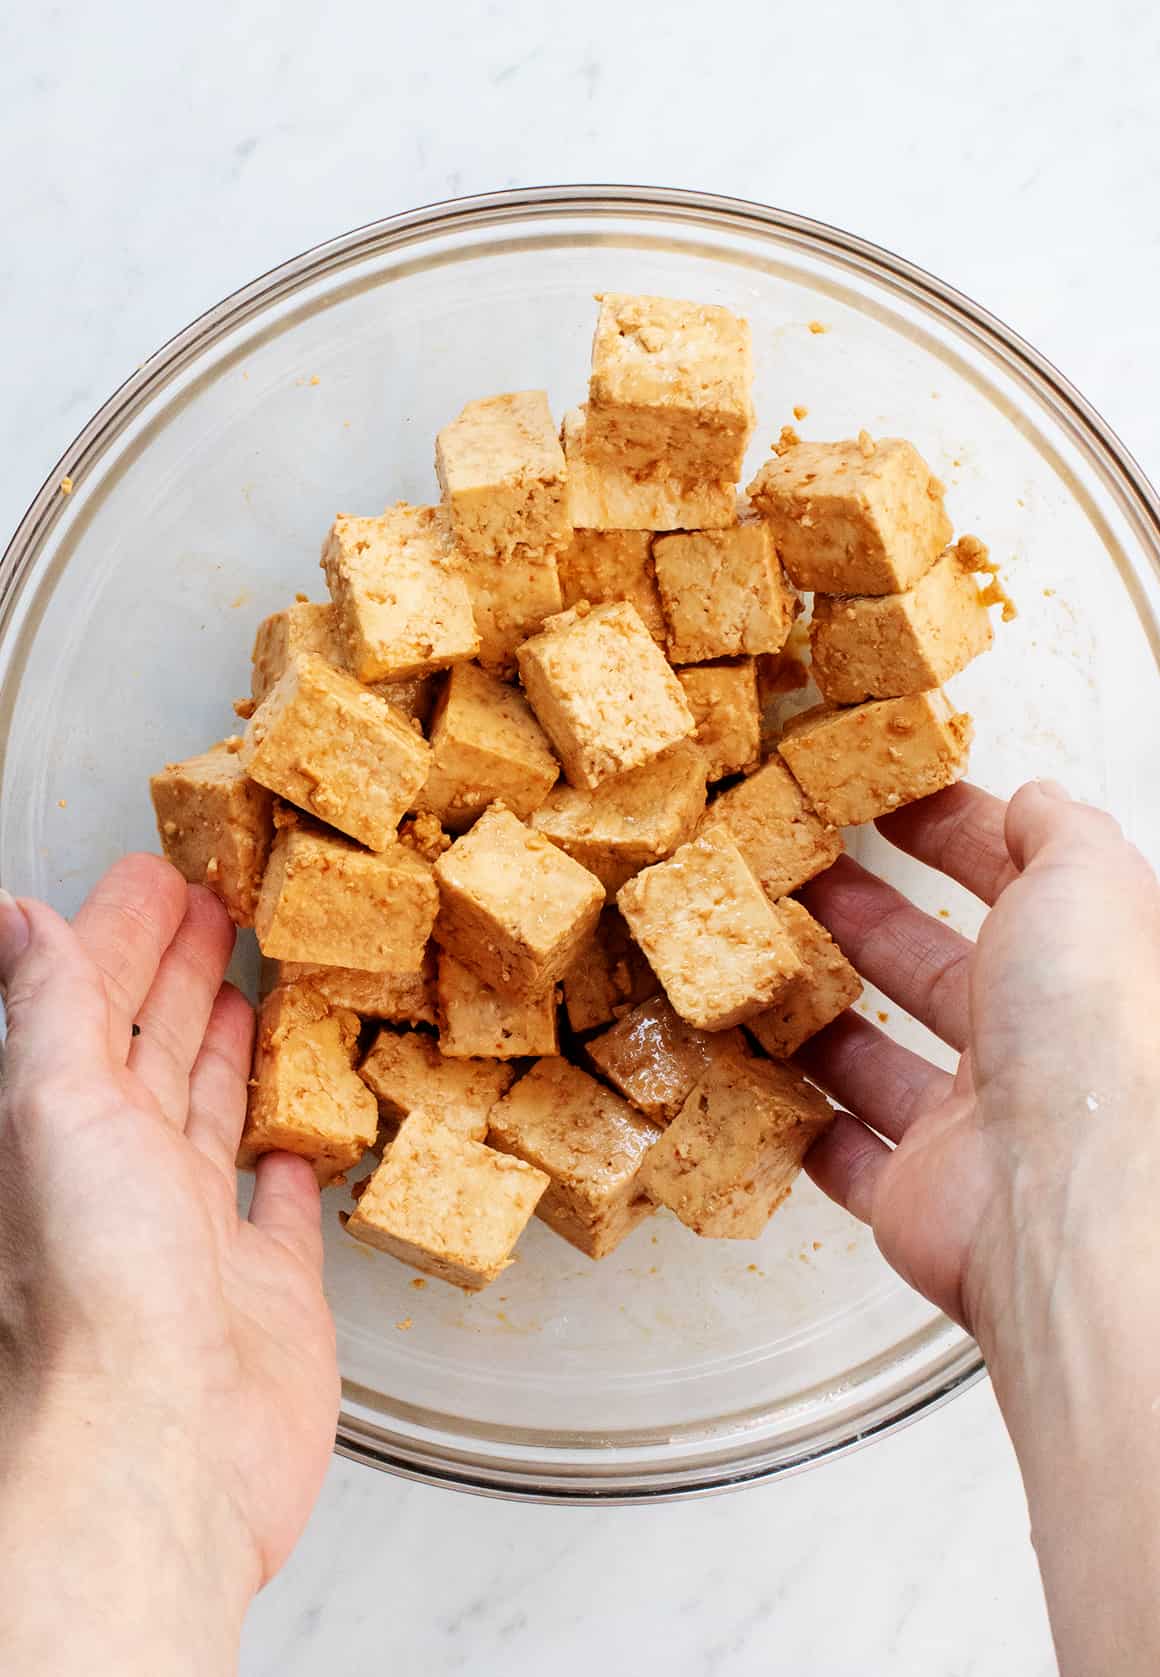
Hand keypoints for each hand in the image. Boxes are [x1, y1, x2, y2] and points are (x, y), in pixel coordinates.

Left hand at [0, 857, 337, 1671]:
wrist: (155, 1455)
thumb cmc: (93, 1296)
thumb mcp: (52, 1113)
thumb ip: (49, 1012)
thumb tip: (15, 919)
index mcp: (68, 1130)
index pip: (95, 1004)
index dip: (123, 933)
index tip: (159, 875)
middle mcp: (123, 1178)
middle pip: (155, 1048)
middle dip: (183, 972)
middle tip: (222, 907)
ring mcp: (194, 1234)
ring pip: (214, 1114)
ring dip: (234, 1047)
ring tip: (260, 987)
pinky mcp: (266, 1291)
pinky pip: (282, 1206)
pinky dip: (292, 1160)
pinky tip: (300, 1127)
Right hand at [799, 779, 1159, 1346]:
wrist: (1068, 1194)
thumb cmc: (1090, 1027)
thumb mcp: (1089, 881)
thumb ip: (1060, 831)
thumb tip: (1038, 800)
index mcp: (1077, 969)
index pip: (1011, 885)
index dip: (948, 835)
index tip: (882, 804)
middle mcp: (1034, 1048)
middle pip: (932, 968)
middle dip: (864, 915)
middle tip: (797, 874)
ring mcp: (974, 1128)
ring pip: (880, 1060)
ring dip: (821, 1014)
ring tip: (756, 961)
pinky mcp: (918, 1198)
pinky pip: (849, 1159)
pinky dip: (805, 1126)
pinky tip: (763, 1081)